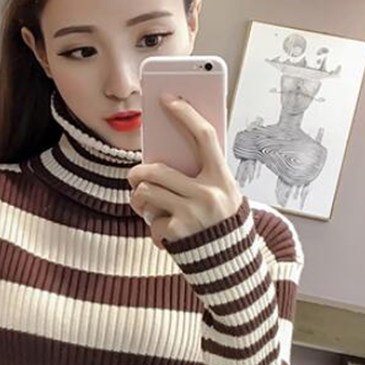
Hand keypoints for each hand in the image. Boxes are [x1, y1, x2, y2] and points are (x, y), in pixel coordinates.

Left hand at [127, 93, 243, 249]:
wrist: (230, 266)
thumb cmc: (220, 222)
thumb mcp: (221, 194)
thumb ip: (200, 174)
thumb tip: (164, 151)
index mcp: (222, 178)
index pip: (205, 137)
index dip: (186, 114)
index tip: (167, 98)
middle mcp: (209, 194)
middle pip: (157, 170)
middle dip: (137, 173)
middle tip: (134, 177)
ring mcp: (192, 214)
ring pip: (146, 193)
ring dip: (140, 200)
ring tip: (146, 206)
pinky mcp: (177, 234)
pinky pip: (150, 221)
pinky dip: (153, 228)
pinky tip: (166, 235)